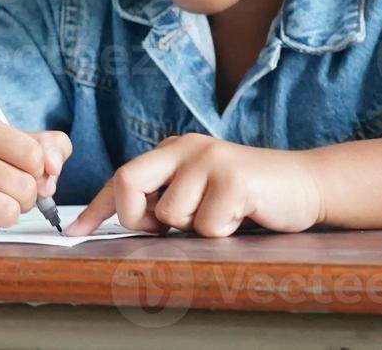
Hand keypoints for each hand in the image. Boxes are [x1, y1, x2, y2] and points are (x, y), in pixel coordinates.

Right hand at [0, 116, 71, 236]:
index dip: (37, 170)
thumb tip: (55, 170)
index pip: (34, 155)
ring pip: (9, 212)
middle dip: (24, 196)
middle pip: (24, 187)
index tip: (20, 169)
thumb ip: (48, 147)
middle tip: (4, 190)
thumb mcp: (10, 143)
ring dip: (8, 214)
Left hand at [65, 134, 322, 237]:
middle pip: (129, 181)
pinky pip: (206, 225)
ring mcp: (210, 159)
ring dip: (194, 229)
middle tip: (163, 230)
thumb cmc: (249, 196)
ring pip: (171, 214)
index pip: (122, 177)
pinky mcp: (234, 178)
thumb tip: (126, 222)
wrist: (306, 184)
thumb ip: (167, 199)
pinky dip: (222, 233)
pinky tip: (243, 216)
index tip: (74, 232)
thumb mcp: (201, 191)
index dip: (96, 207)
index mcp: (174, 150)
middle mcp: (186, 148)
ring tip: (223, 215)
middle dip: (135, 217)